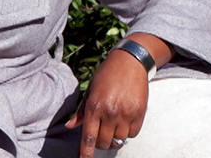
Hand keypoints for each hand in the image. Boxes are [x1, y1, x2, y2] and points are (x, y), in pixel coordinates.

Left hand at [66, 35, 170, 157]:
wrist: (130, 62)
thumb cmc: (107, 74)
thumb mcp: (90, 89)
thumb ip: (81, 111)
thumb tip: (70, 126)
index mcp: (94, 106)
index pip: (88, 137)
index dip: (86, 153)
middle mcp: (109, 112)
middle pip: (103, 142)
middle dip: (101, 144)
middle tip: (101, 136)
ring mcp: (125, 114)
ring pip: (118, 140)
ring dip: (114, 138)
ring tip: (113, 126)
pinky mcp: (139, 113)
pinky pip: (132, 134)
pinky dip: (128, 133)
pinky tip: (125, 122)